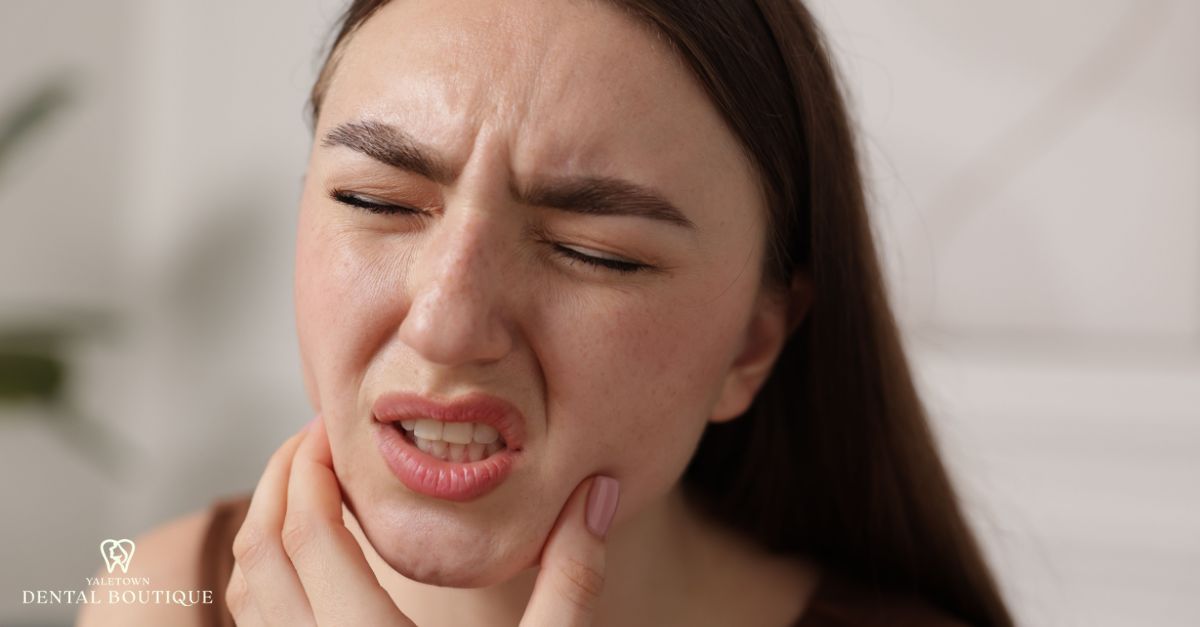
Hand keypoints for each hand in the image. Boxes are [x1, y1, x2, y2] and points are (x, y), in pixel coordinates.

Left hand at [226, 416, 620, 625]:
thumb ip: (574, 580)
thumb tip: (600, 489)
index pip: (308, 533)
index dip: (309, 468)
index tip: (331, 427)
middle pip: (260, 553)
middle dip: (277, 483)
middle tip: (314, 440)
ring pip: (245, 594)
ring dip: (264, 528)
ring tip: (307, 489)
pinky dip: (264, 579)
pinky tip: (307, 563)